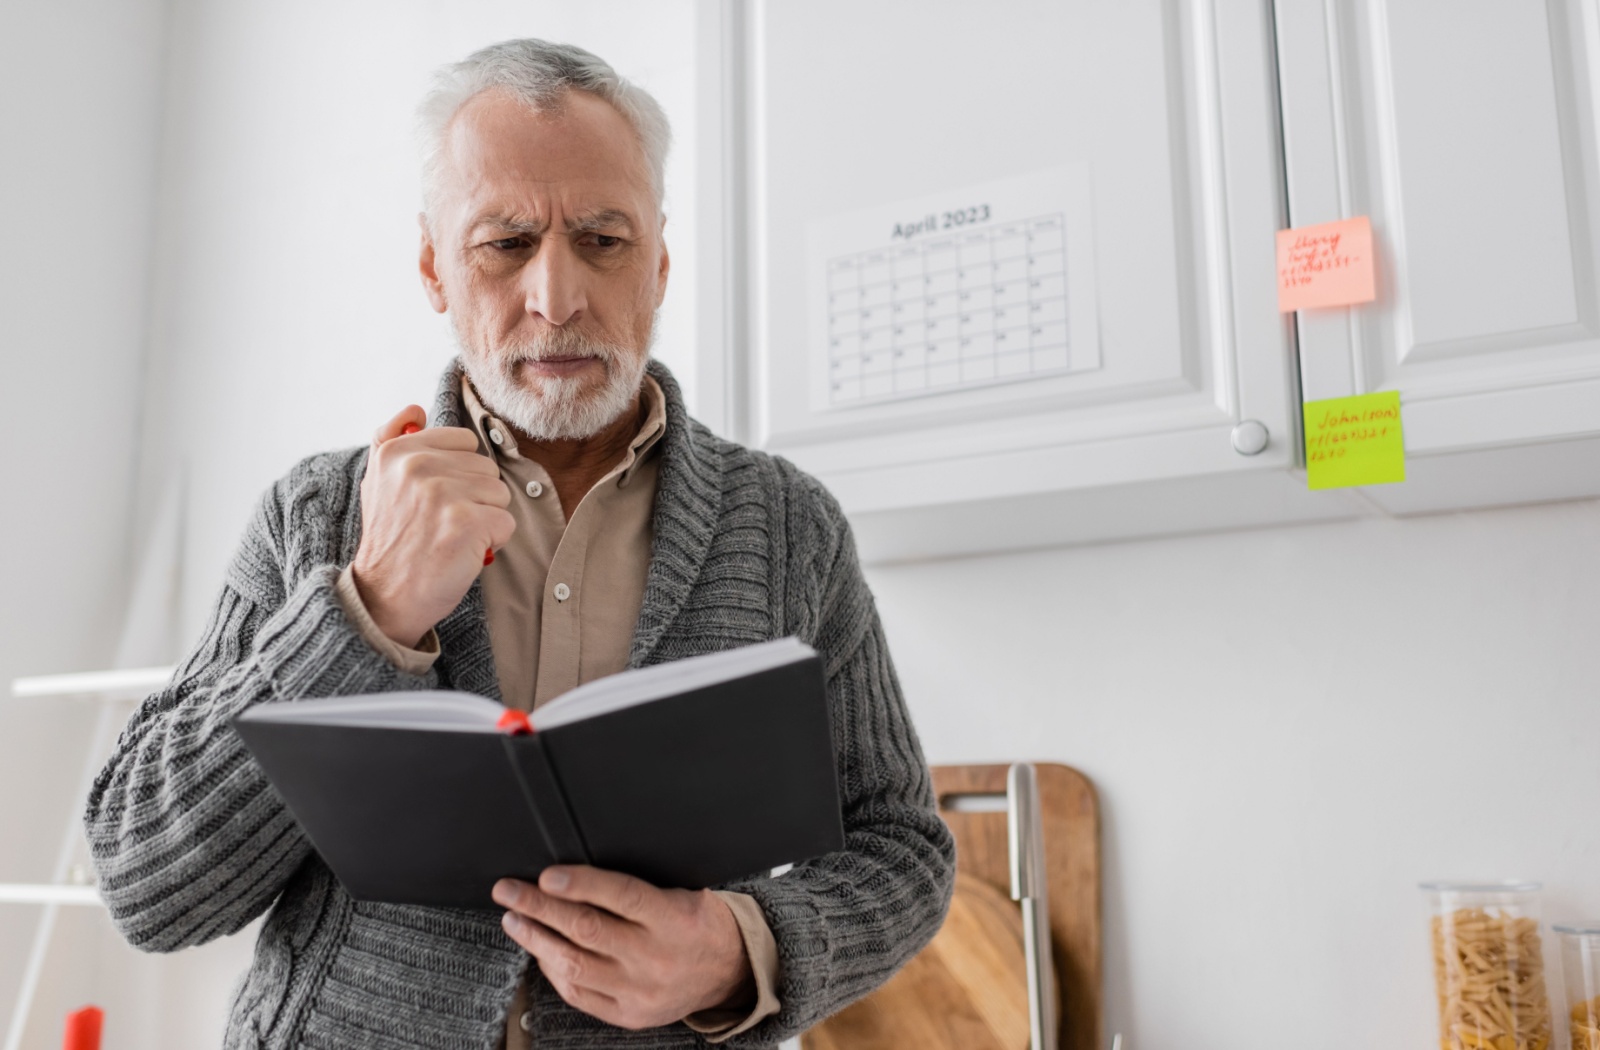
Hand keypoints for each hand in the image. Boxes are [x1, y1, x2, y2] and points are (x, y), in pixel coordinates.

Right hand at [351, 406, 513, 646]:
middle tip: (441, 525)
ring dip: (485, 520)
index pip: (465, 442)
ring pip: (500, 494)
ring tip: (451, 537)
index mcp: (397, 451)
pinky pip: (506, 522)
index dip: (459, 475)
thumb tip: (416, 408)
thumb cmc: (391, 540)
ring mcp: (442, 493)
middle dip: (475, 499)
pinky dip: (492, 542)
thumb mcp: (377, 482)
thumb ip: (392, 439)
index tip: (433, 501)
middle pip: (487, 469)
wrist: (384, 597)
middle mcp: (417, 466)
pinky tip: (463, 552)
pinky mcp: (466, 523)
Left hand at [493, 866, 754, 1030]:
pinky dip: (554, 970)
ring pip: (574, 964)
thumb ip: (638, 885)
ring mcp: (639, 991)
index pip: (621, 896)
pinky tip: (540, 950)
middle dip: (539, 907)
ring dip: (536, 939)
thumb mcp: (683, 892)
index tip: (547, 875)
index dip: (581, 884)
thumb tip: (580, 870)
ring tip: (514, 918)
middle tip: (509, 890)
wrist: (729, 972)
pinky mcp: (628, 1015)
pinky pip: (579, 994)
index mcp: (673, 918)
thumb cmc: (698, 922)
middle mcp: (654, 957)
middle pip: (587, 930)